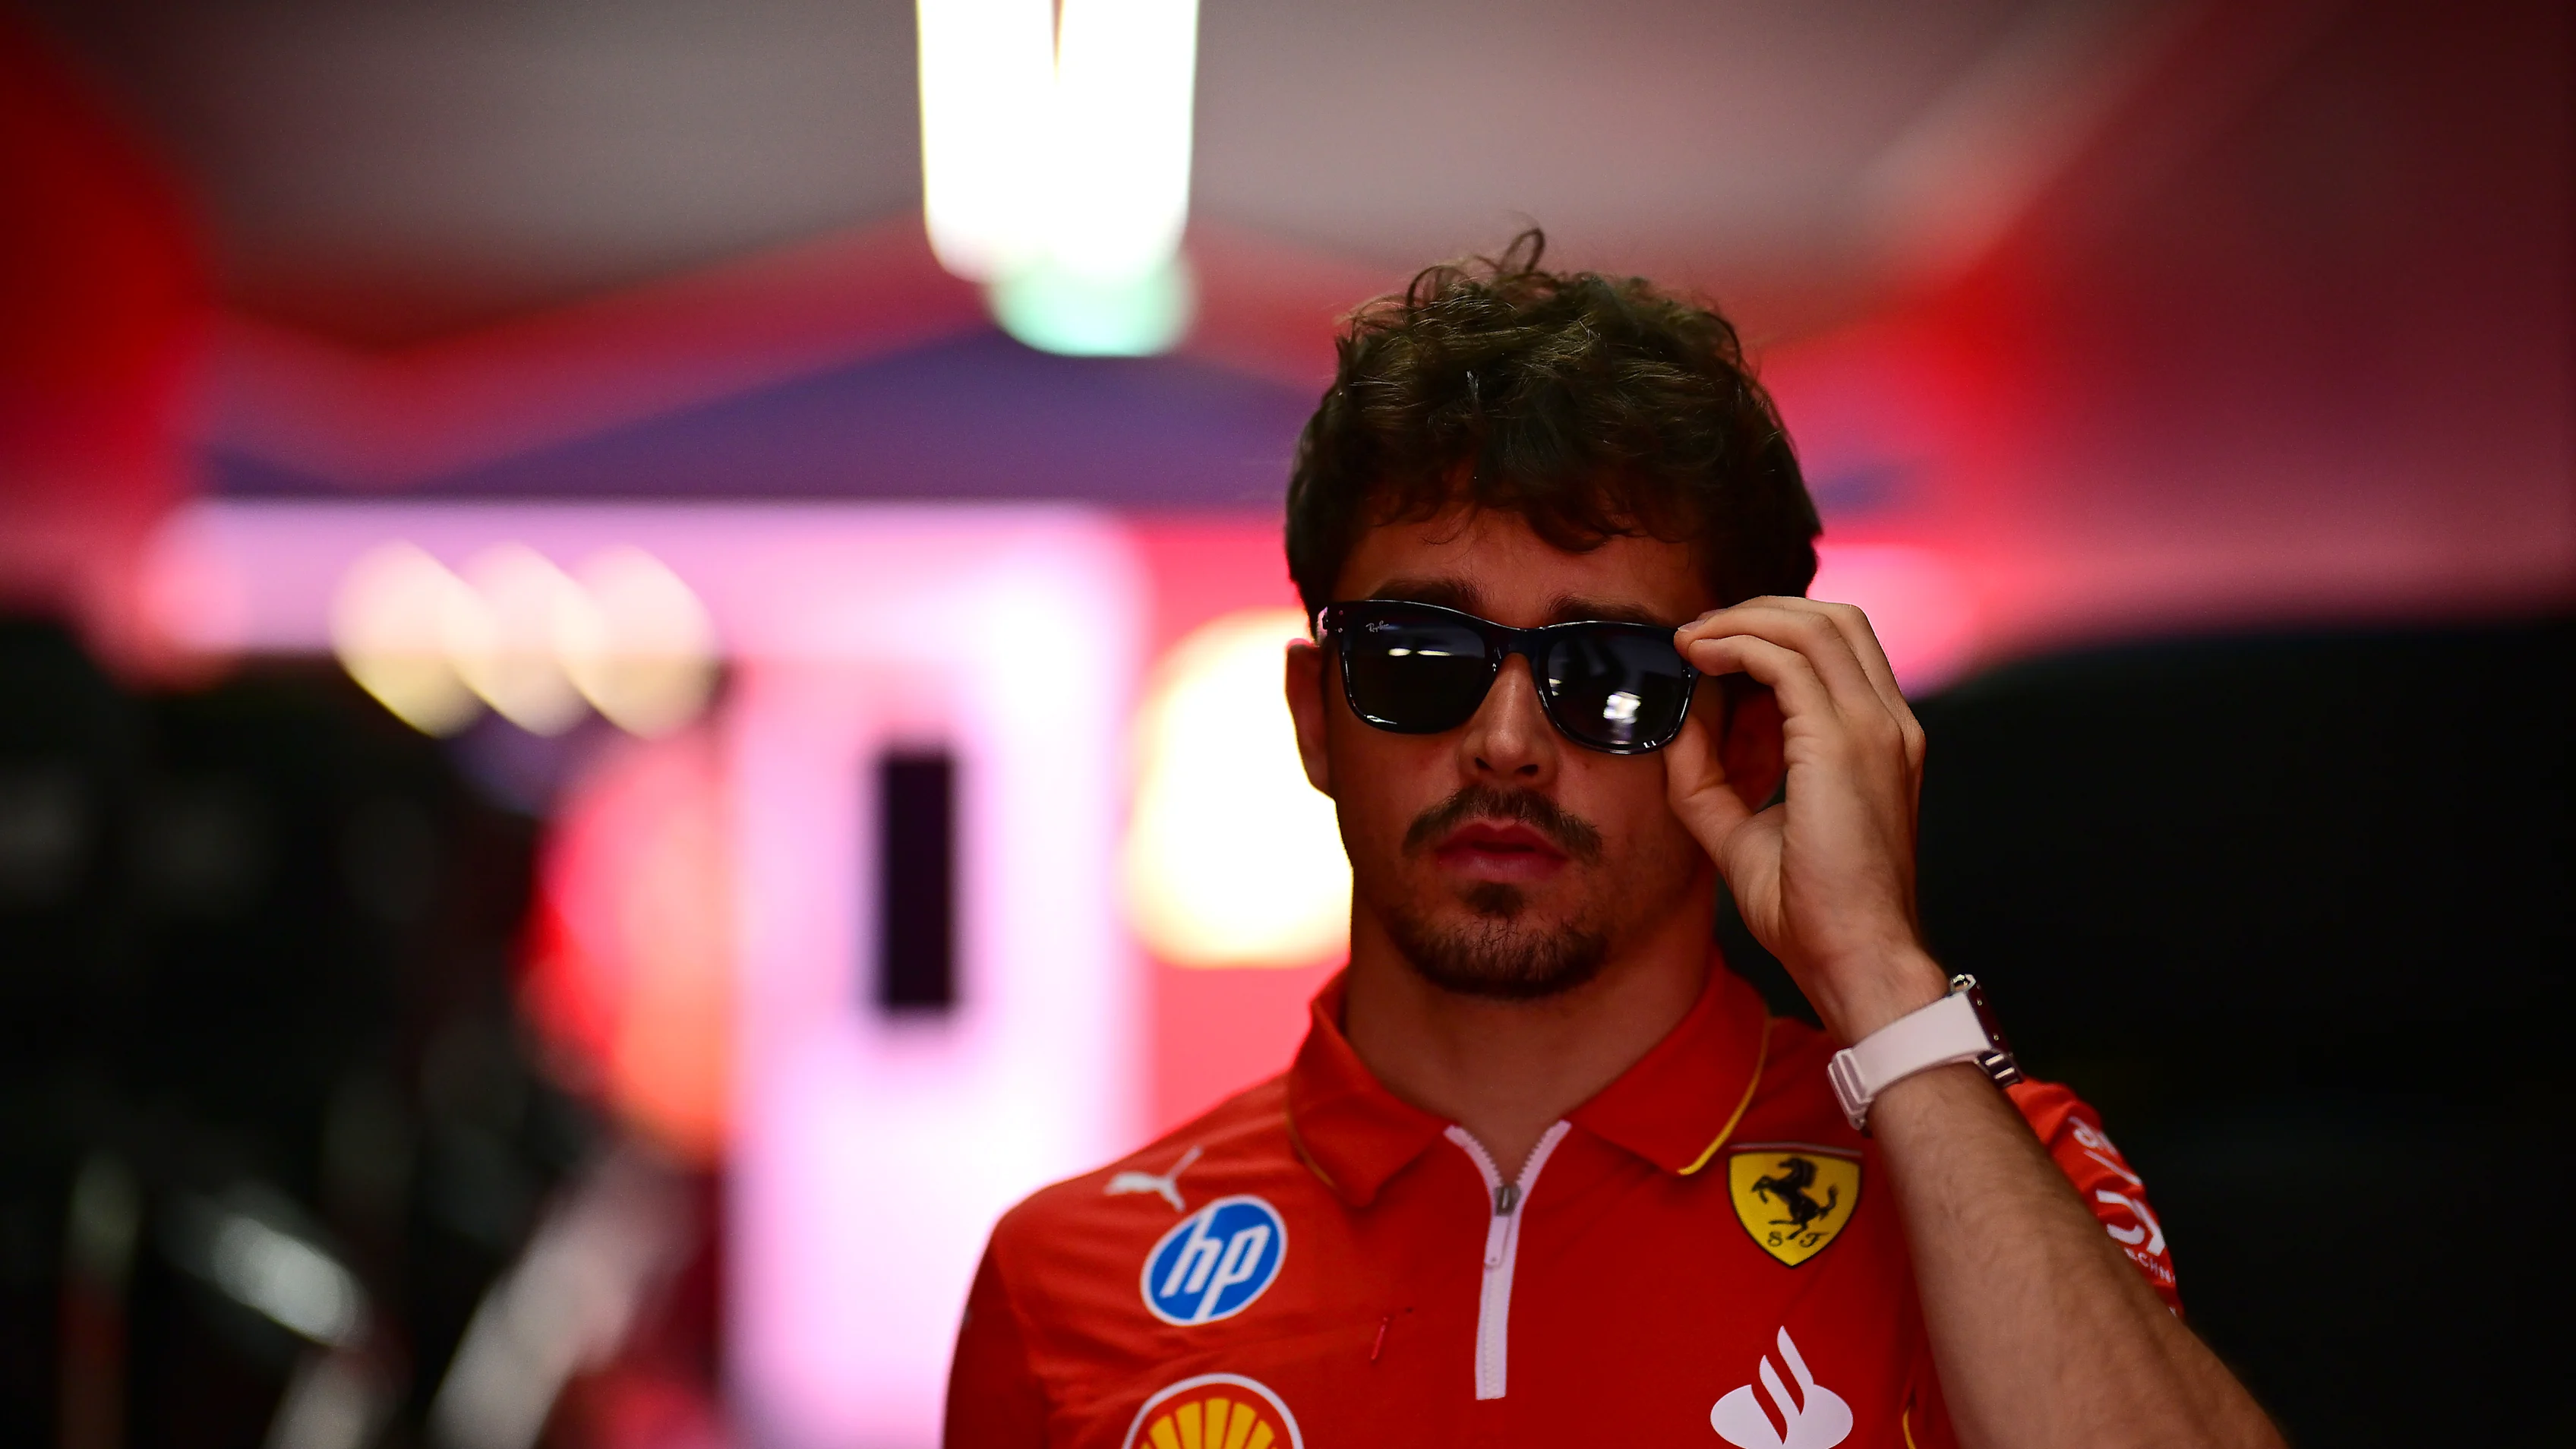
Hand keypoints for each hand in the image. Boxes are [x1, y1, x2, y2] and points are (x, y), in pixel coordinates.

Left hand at [1663, 597, 1947, 1042]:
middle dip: (1760, 611)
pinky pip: (1788, 660)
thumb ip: (1711, 777)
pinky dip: (1738, 645)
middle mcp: (1889, 724)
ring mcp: (1875, 728)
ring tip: (1690, 640)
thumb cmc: (1813, 912)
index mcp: (1880, 741)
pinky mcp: (1845, 742)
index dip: (1771, 635)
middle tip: (1696, 633)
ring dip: (1744, 620)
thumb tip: (1678, 723)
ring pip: (1814, 624)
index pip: (1837, 651)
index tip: (1711, 650)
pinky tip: (1699, 658)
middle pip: (1834, 619)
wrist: (1856, 959)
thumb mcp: (1744, 833)